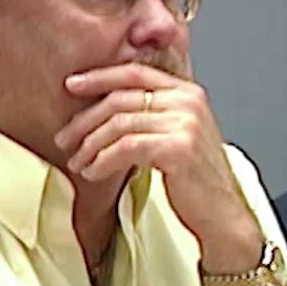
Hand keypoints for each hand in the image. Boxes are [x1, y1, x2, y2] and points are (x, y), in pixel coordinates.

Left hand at [56, 62, 261, 271]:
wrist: (222, 213)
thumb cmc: (195, 180)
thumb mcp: (175, 135)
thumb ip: (151, 115)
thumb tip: (101, 110)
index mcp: (187, 92)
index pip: (135, 73)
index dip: (99, 77)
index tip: (70, 86)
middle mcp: (188, 101)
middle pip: (121, 100)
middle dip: (85, 121)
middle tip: (64, 140)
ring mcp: (185, 122)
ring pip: (119, 125)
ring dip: (90, 145)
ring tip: (78, 162)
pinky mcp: (178, 147)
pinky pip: (126, 148)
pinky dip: (103, 160)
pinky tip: (93, 172)